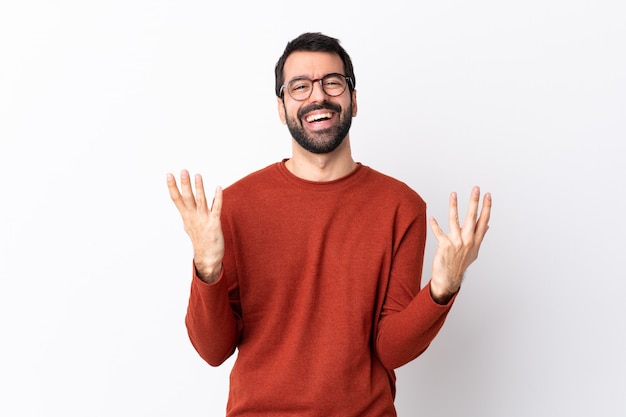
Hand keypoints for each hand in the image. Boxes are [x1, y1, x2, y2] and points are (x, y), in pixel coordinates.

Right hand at [167, 170, 223, 282]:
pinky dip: (218, 198)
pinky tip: (218, 187)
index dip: (172, 186)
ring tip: (197, 175)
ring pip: (201, 201)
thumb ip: (188, 213)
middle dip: (184, 184)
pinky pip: (216, 208)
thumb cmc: (200, 241)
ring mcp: (203, 220)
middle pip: (187, 198)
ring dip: (199, 188)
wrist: (207, 258)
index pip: (177, 199)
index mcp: (186, 217)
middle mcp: (193, 217)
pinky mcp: (214, 223)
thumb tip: (183, 205)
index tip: (169, 174)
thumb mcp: (190, 225)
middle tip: (183, 171)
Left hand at [429, 186, 491, 303]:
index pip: (483, 220)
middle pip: (472, 217)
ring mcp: (457, 243)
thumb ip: (480, 236)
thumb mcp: (474, 251)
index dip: (486, 207)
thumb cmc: (460, 263)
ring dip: (454, 206)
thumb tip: (487, 225)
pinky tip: (431, 218)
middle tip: (476, 189)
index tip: (488, 195)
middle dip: (474, 202)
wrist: (449, 278)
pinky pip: (439, 233)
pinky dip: (434, 225)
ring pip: (455, 220)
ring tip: (453, 194)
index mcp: (476, 240)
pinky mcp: (445, 246)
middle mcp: (468, 241)